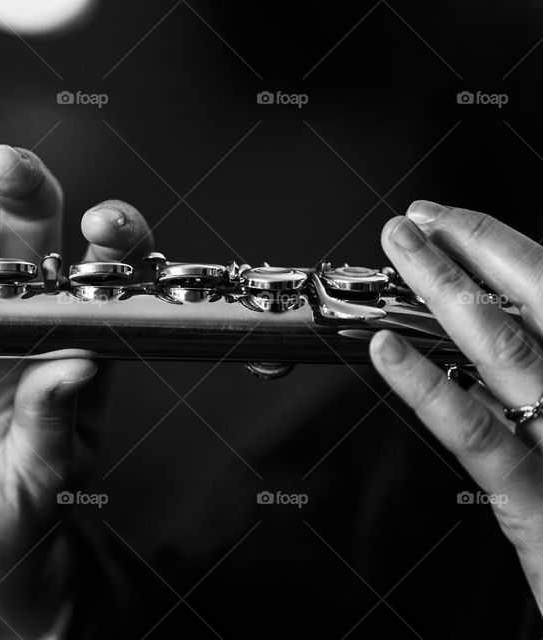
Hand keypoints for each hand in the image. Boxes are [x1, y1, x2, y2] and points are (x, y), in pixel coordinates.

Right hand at [0, 145, 152, 638]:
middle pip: (34, 237)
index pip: (106, 274)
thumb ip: (55, 423)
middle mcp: (26, 319)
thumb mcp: (45, 476)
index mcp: (78, 344)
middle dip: (25, 194)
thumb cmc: (18, 511)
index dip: (111, 240)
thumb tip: (75, 367)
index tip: (100, 226)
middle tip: (5, 168)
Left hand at [370, 201, 542, 611]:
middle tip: (416, 219)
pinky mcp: (532, 496)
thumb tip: (482, 324)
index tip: (450, 220)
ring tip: (401, 251)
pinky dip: (425, 383)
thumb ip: (530, 368)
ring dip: (445, 290)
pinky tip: (386, 349)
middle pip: (532, 301)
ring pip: (502, 348)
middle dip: (471, 250)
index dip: (497, 246)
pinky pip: (474, 430)